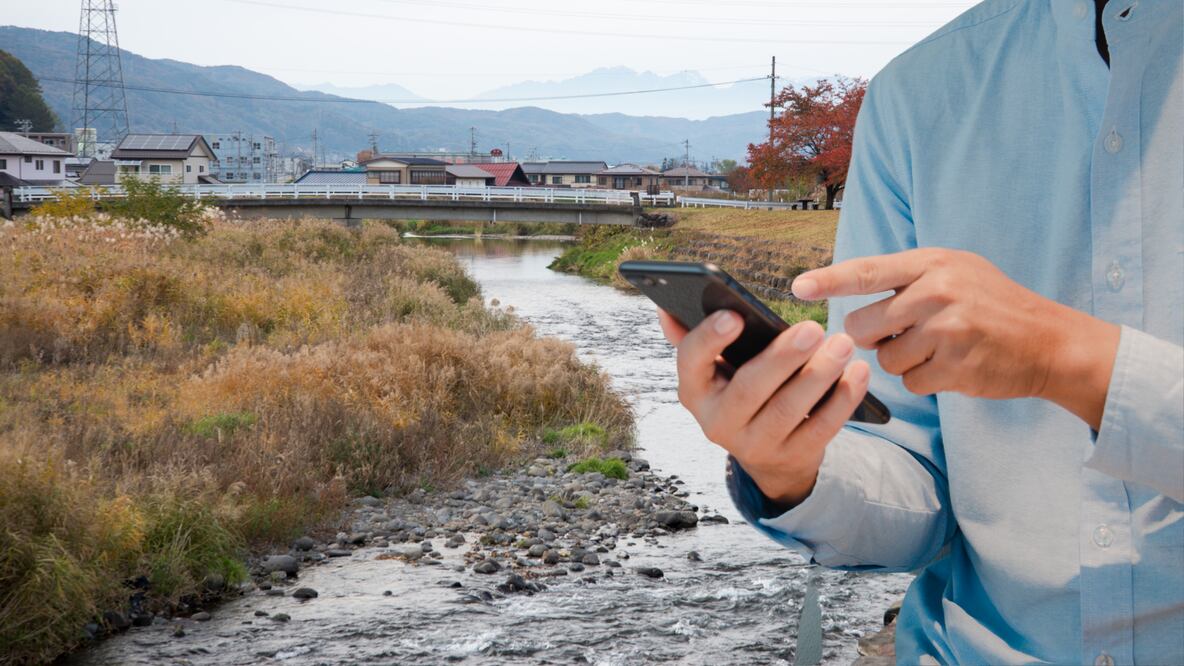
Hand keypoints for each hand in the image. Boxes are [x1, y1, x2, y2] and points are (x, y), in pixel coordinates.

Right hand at [658, 309, 869, 505]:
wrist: (767, 453)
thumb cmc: (739, 391)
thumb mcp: (714, 371)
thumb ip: (693, 338)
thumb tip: (665, 308)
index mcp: (694, 390)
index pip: (691, 363)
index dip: (709, 340)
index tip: (734, 316)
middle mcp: (717, 421)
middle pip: (749, 388)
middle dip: (782, 357)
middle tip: (813, 328)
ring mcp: (754, 445)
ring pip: (788, 409)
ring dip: (818, 375)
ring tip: (842, 344)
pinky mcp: (791, 456)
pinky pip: (820, 428)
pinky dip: (842, 400)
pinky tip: (858, 373)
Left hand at [793, 248, 1119, 428]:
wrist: (1049, 341)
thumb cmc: (991, 305)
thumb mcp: (954, 272)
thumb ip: (906, 280)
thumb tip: (847, 301)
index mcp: (933, 263)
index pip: (867, 271)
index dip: (828, 280)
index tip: (797, 287)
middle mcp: (938, 291)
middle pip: (863, 325)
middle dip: (873, 336)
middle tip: (903, 332)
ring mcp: (949, 329)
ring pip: (884, 358)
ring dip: (902, 360)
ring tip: (938, 347)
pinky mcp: (958, 366)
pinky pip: (910, 382)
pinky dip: (924, 380)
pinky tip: (951, 366)